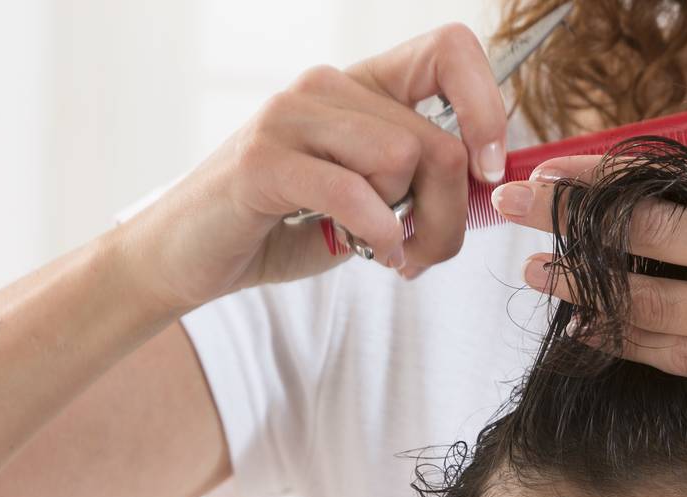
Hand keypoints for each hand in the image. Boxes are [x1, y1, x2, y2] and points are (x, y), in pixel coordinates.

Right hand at [116, 23, 506, 314]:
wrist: (197, 256)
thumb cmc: (290, 225)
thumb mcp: (378, 200)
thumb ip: (427, 182)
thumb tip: (489, 183)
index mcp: (363, 87)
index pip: (450, 51)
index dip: (486, 108)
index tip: (486, 169)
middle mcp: (328, 86)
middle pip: (438, 141)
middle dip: (448, 214)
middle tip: (424, 252)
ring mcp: (292, 115)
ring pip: (404, 158)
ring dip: (412, 227)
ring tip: (387, 251)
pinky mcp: (264, 158)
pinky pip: (353, 190)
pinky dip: (377, 232)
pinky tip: (370, 251)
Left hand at [489, 0, 686, 439]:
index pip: (681, 182)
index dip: (602, 178)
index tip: (550, 171)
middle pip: (649, 241)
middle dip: (567, 227)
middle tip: (510, 213)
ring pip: (654, 308)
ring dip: (586, 290)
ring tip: (537, 275)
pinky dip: (633, 346)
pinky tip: (594, 332)